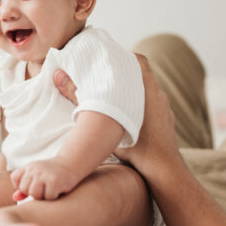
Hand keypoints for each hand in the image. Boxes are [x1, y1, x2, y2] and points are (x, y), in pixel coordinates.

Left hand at [10, 157, 79, 200]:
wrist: (71, 163)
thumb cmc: (52, 173)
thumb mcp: (36, 176)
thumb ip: (24, 187)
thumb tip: (15, 198)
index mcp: (28, 167)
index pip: (15, 178)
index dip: (21, 185)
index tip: (33, 184)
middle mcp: (34, 169)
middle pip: (24, 189)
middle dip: (33, 192)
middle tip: (44, 188)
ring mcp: (43, 175)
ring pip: (35, 194)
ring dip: (43, 196)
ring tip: (50, 189)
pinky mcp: (54, 181)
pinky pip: (48, 197)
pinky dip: (54, 196)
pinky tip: (58, 189)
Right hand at [53, 54, 179, 175]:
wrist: (164, 169)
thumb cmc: (136, 146)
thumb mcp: (102, 120)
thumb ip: (78, 97)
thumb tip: (59, 76)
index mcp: (147, 88)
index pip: (138, 60)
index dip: (123, 56)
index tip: (108, 60)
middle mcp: (158, 94)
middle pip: (141, 74)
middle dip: (124, 74)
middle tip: (105, 78)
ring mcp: (165, 107)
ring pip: (147, 91)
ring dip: (132, 91)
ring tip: (113, 97)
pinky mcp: (166, 120)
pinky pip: (153, 105)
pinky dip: (140, 105)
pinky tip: (127, 116)